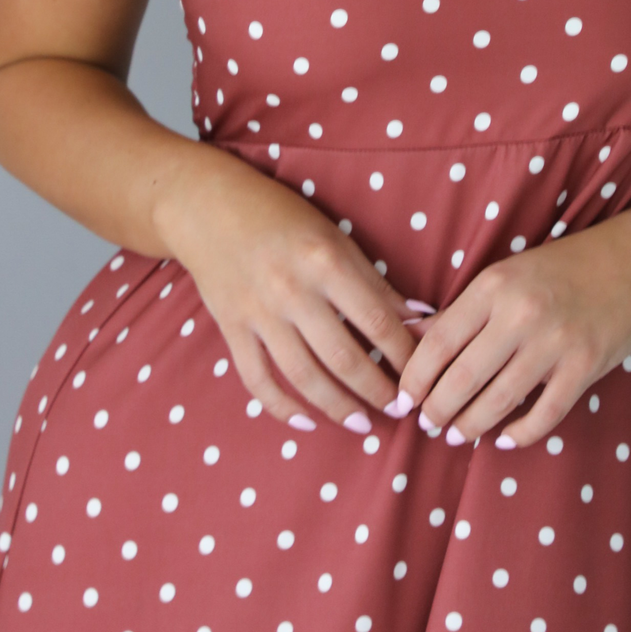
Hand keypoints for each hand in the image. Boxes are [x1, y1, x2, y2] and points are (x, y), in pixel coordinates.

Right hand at [158, 157, 421, 432]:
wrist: (209, 207)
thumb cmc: (282, 216)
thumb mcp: (336, 237)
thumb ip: (375, 282)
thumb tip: (421, 319)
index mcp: (326, 261)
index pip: (377, 322)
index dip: (405, 356)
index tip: (421, 377)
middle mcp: (293, 291)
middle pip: (344, 357)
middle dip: (377, 391)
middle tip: (400, 410)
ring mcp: (259, 313)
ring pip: (304, 376)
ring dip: (338, 408)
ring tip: (362, 424)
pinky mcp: (232, 329)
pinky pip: (258, 380)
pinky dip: (282, 407)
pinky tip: (306, 422)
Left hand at [395, 212, 630, 448]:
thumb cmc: (559, 270)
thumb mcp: (504, 276)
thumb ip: (459, 311)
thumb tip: (409, 335)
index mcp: (494, 287)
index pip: (439, 342)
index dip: (416, 377)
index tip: (404, 399)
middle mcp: (521, 314)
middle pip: (463, 377)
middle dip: (438, 410)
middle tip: (428, 424)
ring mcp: (555, 341)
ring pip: (499, 400)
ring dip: (471, 425)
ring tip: (457, 434)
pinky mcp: (585, 365)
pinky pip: (545, 413)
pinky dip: (520, 433)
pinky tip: (503, 439)